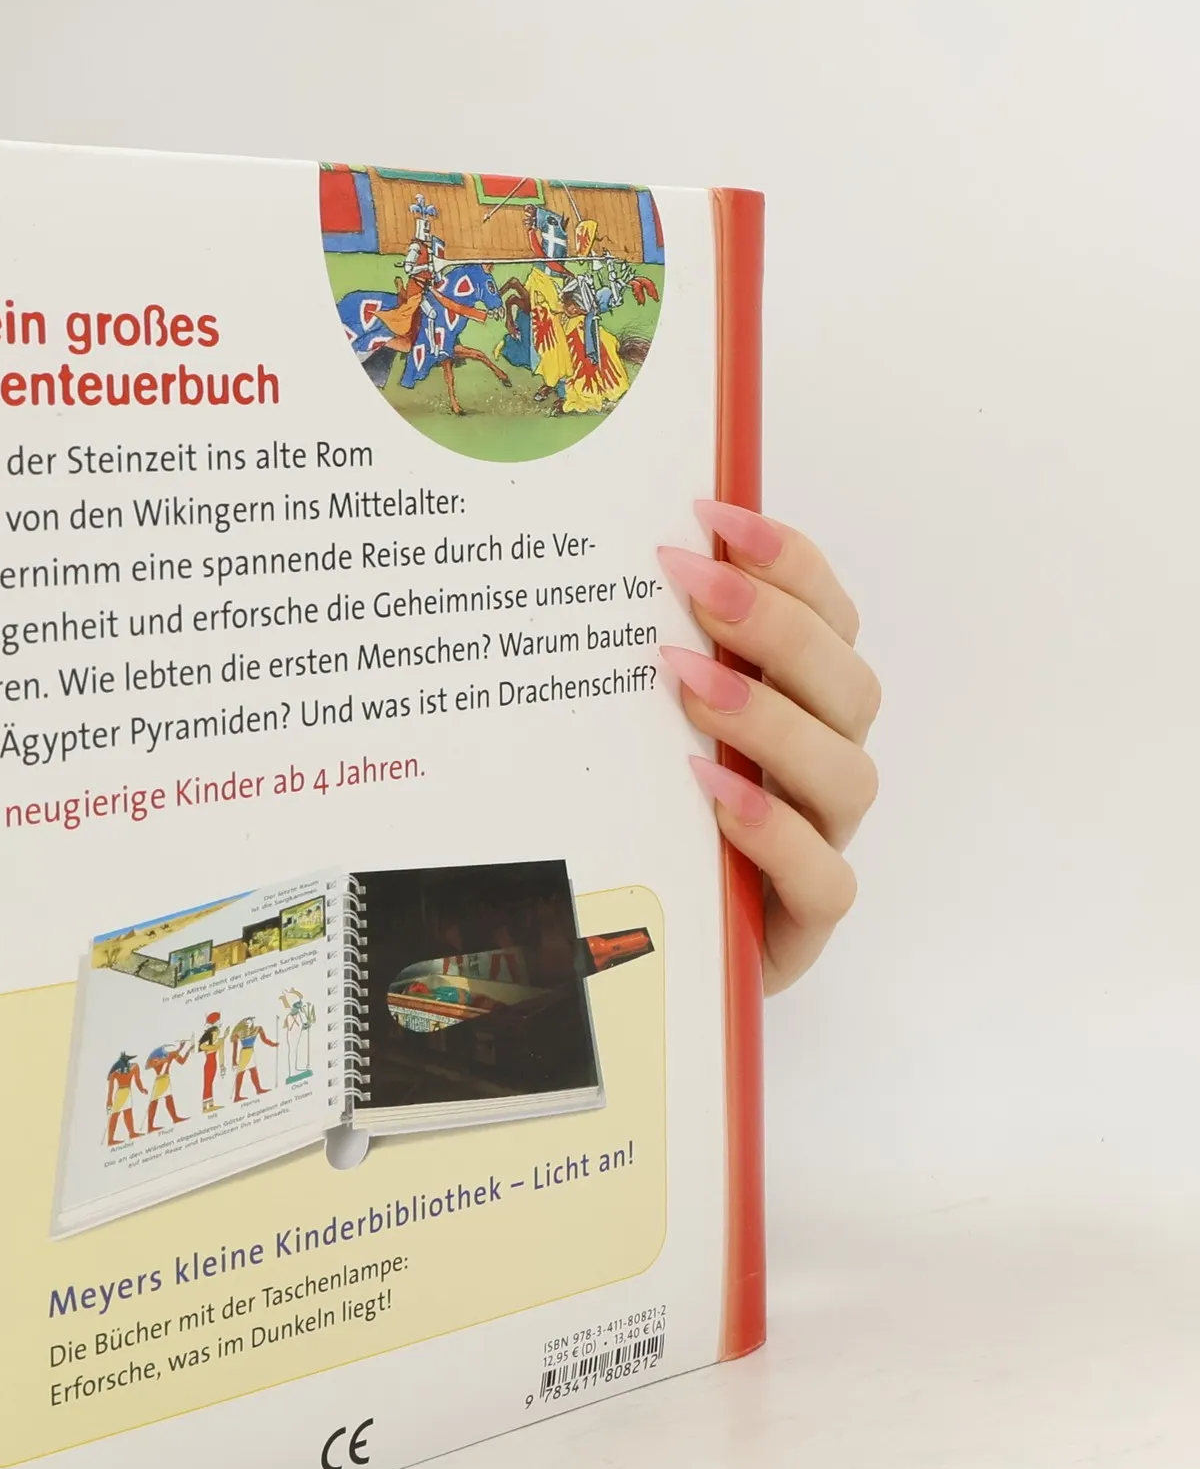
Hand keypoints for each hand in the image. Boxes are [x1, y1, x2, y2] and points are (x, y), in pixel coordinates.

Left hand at [658, 502, 879, 995]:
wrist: (647, 956)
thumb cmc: (646, 822)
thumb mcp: (640, 731)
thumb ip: (656, 658)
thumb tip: (622, 562)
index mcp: (800, 709)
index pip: (827, 616)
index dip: (787, 559)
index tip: (713, 512)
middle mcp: (822, 769)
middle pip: (846, 682)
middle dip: (775, 621)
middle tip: (691, 581)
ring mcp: (821, 844)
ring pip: (846, 771)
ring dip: (770, 717)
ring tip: (687, 683)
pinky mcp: (802, 923)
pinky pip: (823, 877)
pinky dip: (774, 830)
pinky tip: (711, 792)